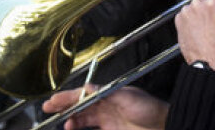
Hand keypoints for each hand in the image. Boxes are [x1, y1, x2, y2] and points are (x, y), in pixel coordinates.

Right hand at [41, 85, 167, 129]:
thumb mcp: (128, 96)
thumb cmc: (150, 108)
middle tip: (48, 109)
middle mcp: (107, 106)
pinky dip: (81, 129)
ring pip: (83, 119)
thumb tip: (86, 88)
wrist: (165, 126)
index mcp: (110, 94)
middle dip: (64, 107)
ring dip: (72, 121)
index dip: (69, 97)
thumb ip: (106, 93)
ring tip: (66, 125)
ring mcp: (108, 120)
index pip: (84, 94)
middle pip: (81, 106)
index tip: (54, 101)